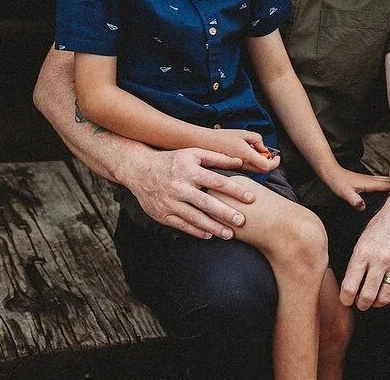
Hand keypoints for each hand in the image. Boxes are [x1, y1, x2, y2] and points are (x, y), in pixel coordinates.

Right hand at [126, 148, 255, 239]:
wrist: (139, 169)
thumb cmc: (172, 160)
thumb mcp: (193, 153)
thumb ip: (217, 158)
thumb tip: (240, 162)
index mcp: (189, 170)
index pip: (217, 182)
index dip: (234, 190)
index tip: (250, 198)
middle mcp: (179, 187)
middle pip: (206, 203)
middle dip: (225, 213)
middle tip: (242, 221)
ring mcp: (169, 202)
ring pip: (194, 217)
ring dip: (213, 227)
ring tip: (229, 234)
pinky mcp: (161, 214)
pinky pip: (181, 225)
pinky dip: (196, 231)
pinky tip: (209, 235)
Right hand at [202, 128, 277, 173]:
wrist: (201, 143)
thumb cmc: (221, 136)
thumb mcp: (243, 133)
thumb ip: (257, 140)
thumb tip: (264, 149)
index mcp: (246, 156)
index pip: (267, 166)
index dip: (275, 163)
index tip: (277, 157)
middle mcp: (242, 165)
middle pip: (262, 171)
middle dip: (269, 163)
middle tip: (270, 155)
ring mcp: (236, 169)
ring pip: (254, 171)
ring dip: (260, 164)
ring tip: (257, 151)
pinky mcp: (231, 170)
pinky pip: (246, 170)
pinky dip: (251, 164)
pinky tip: (247, 154)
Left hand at [324, 167, 389, 210]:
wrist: (333, 173)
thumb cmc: (339, 183)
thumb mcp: (345, 193)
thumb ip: (354, 200)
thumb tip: (363, 207)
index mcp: (370, 183)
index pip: (389, 186)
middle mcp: (373, 180)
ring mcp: (372, 179)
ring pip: (389, 180)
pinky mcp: (369, 181)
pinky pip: (384, 181)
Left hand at [339, 193, 389, 310]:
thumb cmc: (380, 227)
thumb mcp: (362, 241)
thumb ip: (356, 264)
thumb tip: (350, 289)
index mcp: (363, 253)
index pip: (350, 287)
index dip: (346, 299)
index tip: (347, 300)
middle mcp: (380, 260)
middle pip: (367, 297)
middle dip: (361, 304)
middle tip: (361, 303)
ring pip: (384, 298)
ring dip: (377, 303)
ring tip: (375, 299)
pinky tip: (389, 296)